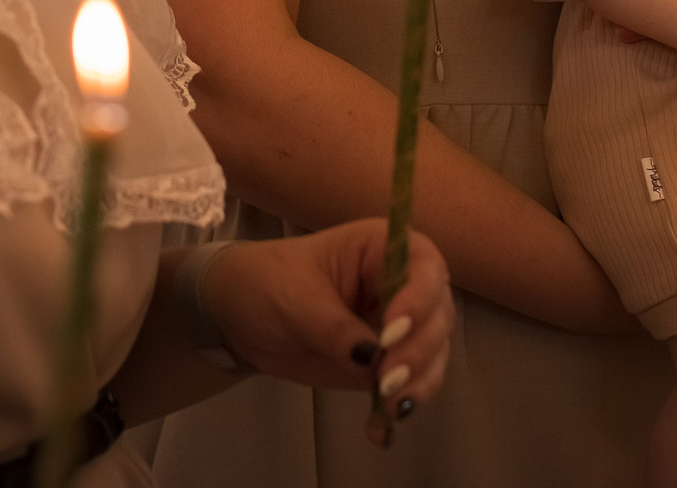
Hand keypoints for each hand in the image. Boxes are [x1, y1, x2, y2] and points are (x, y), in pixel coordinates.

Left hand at [202, 220, 453, 439]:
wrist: (239, 316)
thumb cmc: (266, 283)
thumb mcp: (294, 299)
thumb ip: (334, 327)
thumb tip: (372, 359)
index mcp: (380, 248)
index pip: (424, 266)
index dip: (419, 298)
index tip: (392, 333)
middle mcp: (400, 284)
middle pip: (437, 315)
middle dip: (419, 350)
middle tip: (387, 379)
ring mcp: (397, 326)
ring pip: (432, 354)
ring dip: (419, 383)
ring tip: (389, 407)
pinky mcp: (385, 362)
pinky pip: (409, 384)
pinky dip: (400, 406)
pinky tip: (378, 428)